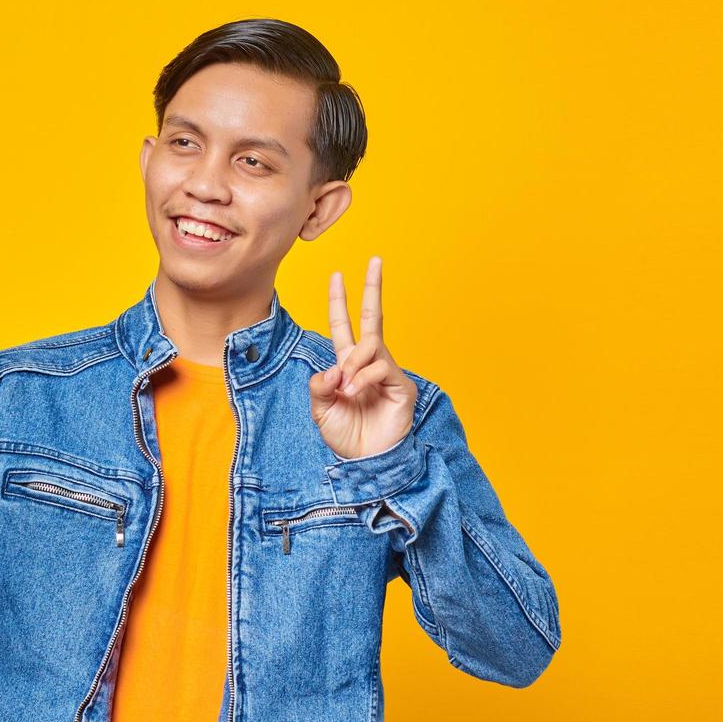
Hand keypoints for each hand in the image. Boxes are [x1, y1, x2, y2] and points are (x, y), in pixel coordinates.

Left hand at [307, 256, 417, 459]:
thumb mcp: (320, 410)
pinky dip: (364, 377)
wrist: (366, 462)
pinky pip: (381, 366)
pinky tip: (356, 393)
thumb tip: (336, 365)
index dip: (339, 302)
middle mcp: (369, 364)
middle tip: (375, 259)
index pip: (344, 326)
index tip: (337, 276)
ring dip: (353, 364)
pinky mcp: (402, 385)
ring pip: (371, 345)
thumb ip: (320, 385)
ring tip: (347, 390)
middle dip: (372, 288)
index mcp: (347, 366)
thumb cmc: (346, 437)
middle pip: (373, 318)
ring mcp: (388, 373)